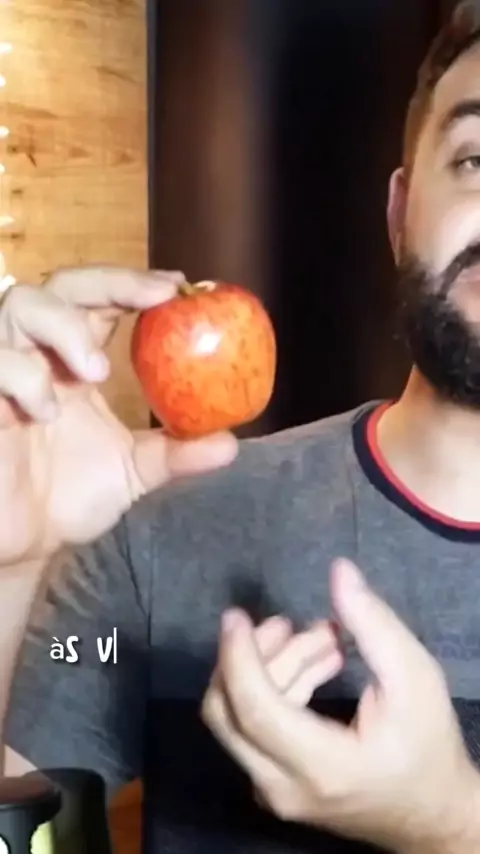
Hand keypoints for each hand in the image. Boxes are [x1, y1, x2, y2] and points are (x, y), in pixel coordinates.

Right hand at [0, 267, 237, 564]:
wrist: (25, 546)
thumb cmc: (67, 499)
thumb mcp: (132, 473)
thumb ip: (176, 453)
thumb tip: (230, 443)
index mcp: (72, 365)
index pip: (97, 300)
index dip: (131, 283)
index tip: (177, 286)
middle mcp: (36, 357)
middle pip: (59, 285)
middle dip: (107, 283)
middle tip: (153, 300)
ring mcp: (1, 373)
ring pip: (16, 302)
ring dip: (65, 326)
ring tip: (96, 371)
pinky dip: (22, 375)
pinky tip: (45, 412)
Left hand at [202, 560, 479, 853]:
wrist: (431, 815)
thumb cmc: (426, 746)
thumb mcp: (415, 678)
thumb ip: (374, 623)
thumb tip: (339, 572)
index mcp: (320, 766)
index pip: (253, 708)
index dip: (238, 656)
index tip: (236, 616)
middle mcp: (282, 787)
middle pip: (228, 712)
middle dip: (251, 656)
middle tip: (290, 623)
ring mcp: (272, 791)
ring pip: (239, 716)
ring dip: (272, 667)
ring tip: (325, 639)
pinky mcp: (272, 785)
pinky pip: (252, 728)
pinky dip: (277, 688)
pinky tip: (317, 664)